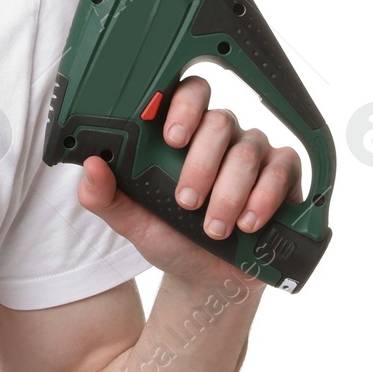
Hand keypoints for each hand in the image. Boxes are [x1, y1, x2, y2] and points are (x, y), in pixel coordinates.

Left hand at [76, 74, 302, 288]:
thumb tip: (89, 166)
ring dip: (229, 192)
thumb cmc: (169, 237)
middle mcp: (219, 135)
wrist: (207, 277)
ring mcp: (253, 151)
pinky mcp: (283, 173)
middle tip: (187, 202)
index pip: (188, 94)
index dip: (183, 107)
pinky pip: (283, 167)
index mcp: (181, 133)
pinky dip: (264, 197)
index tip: (172, 138)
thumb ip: (105, 196)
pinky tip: (247, 224)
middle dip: (202, 164)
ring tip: (213, 228)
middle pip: (219, 121)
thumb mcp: (131, 221)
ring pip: (249, 149)